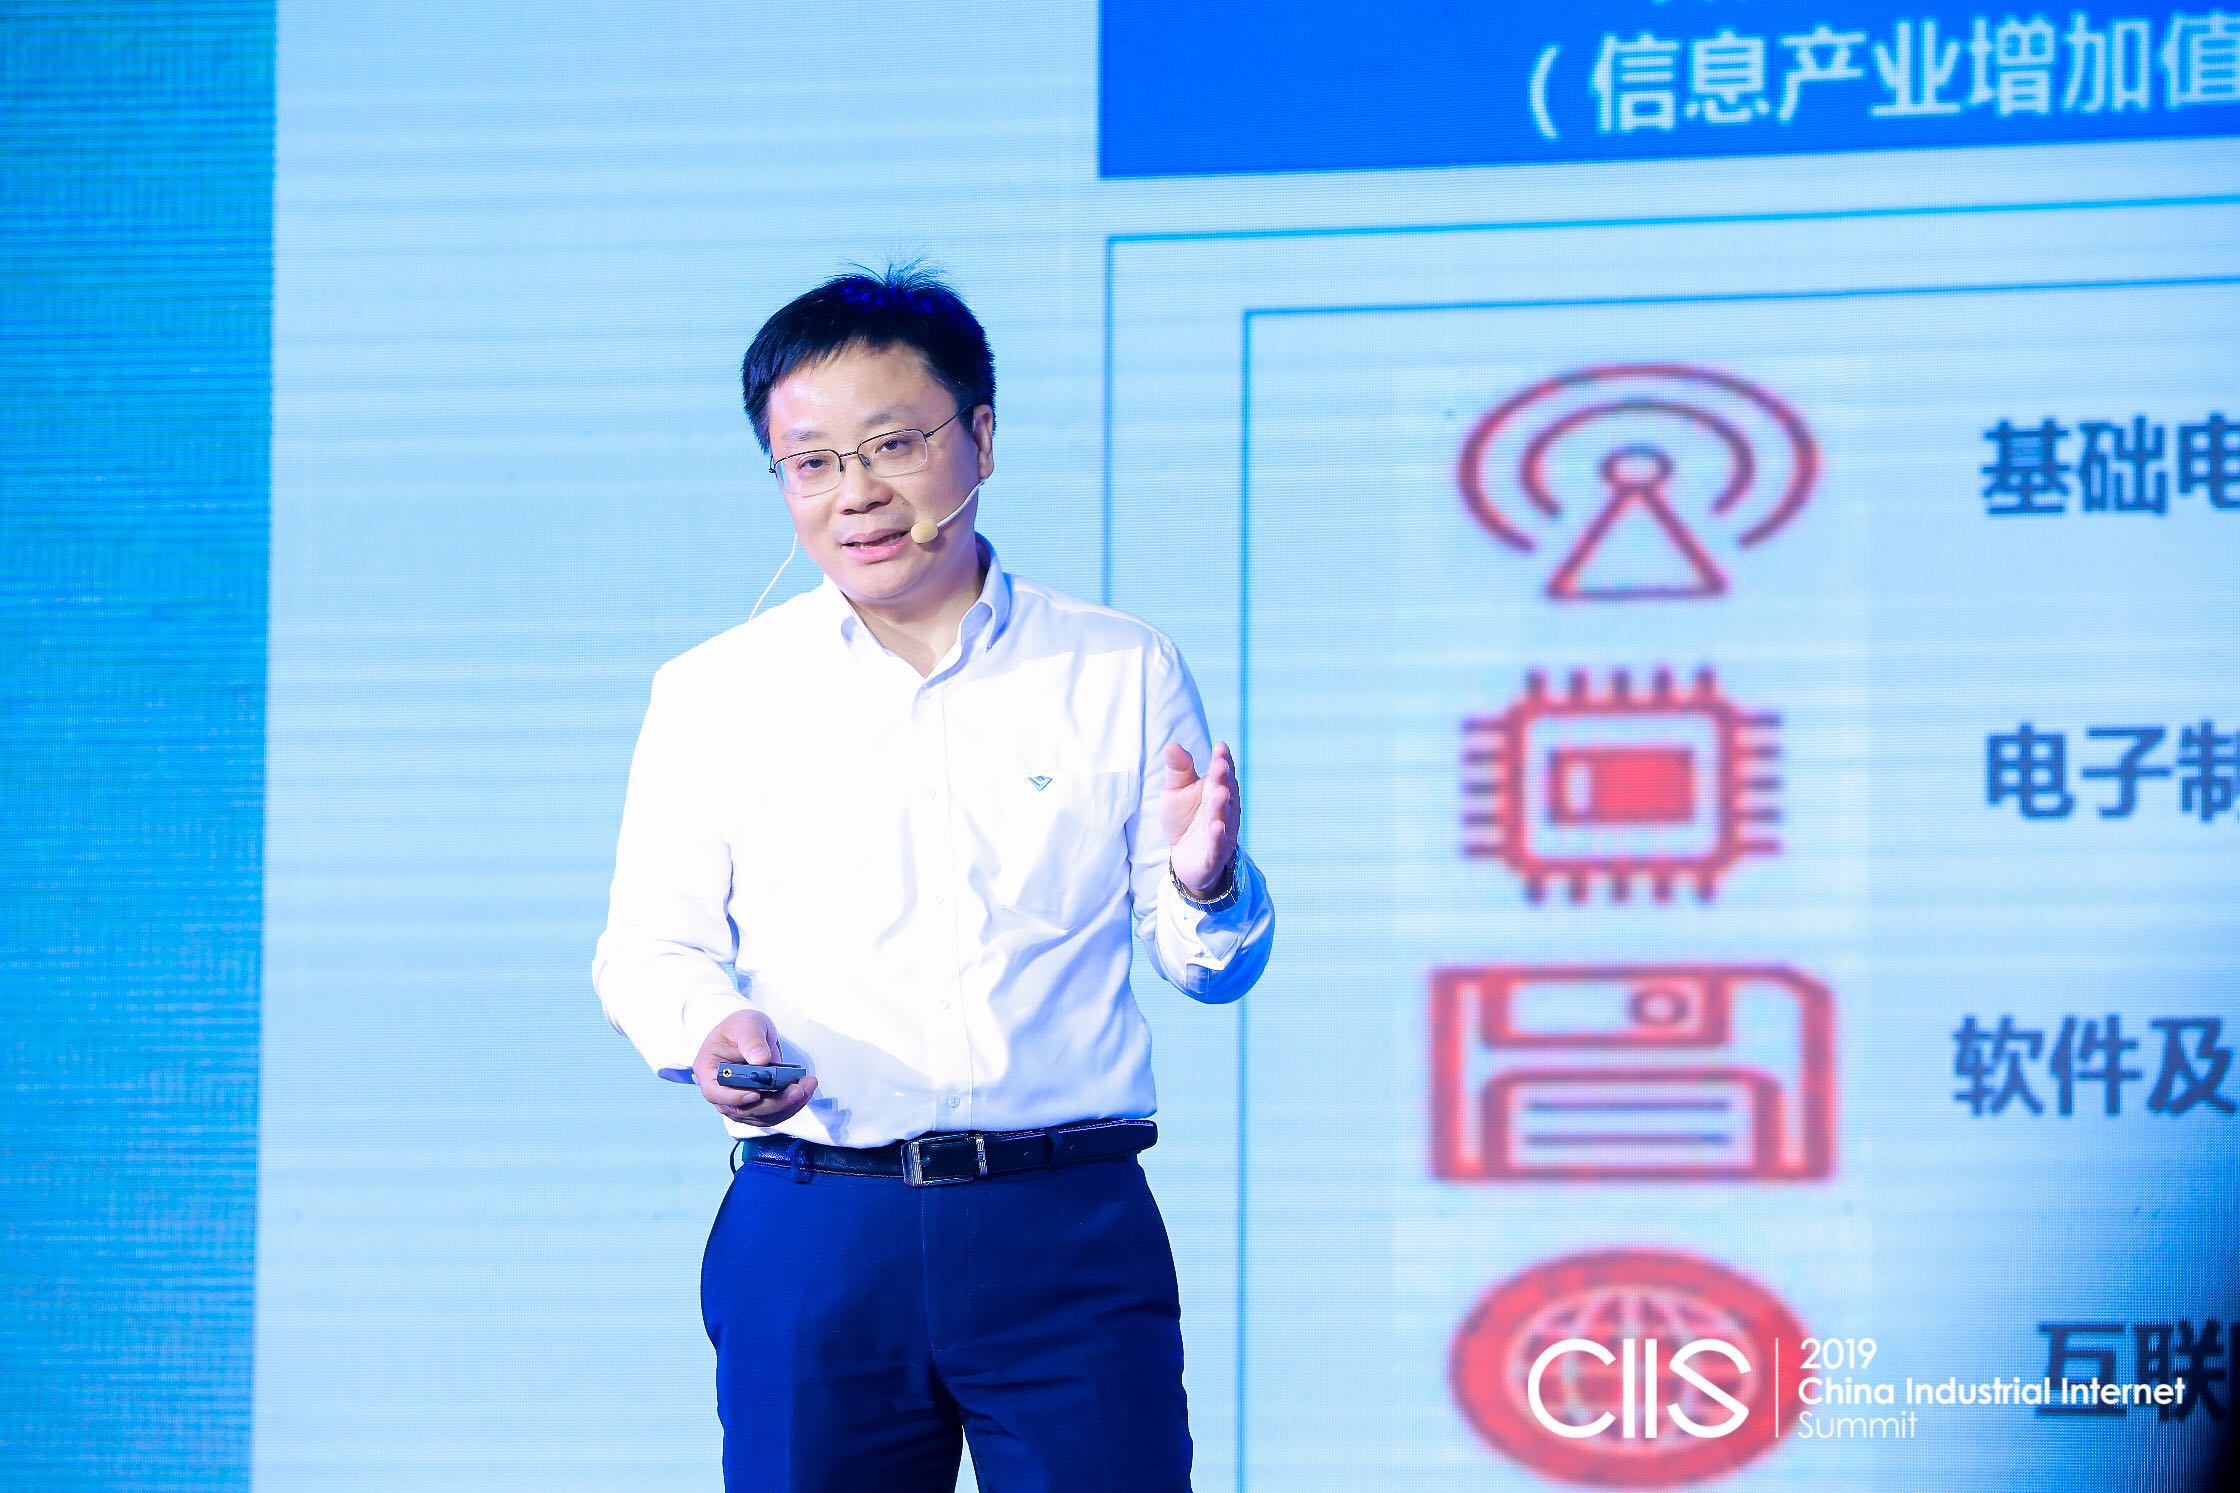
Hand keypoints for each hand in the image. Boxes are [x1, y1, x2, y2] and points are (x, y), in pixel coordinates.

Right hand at [694, 1009, 817, 1126]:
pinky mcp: (756, 1106)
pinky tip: (806, 1089)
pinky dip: (791, 1105)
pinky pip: (773, 1114)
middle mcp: (721, 1092)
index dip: (733, 1098)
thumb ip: (751, 1039)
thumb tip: (760, 1060)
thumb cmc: (742, 1027)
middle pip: (743, 1110)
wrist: (751, 1035)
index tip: (755, 1094)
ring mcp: (738, 1102)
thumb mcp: (746, 1023)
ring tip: (808, 1085)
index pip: (714, 1092)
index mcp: (709, 1070)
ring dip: (788, 1105)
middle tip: (798, 1089)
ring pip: (761, 1116)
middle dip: (774, 1103)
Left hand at [1161, 740, 1240, 895]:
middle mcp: (1225, 809)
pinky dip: (1219, 837)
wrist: (1183, 855)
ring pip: (1224, 818)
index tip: (1220, 747)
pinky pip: (1218, 846)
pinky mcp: (1214, 854)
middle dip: (1223, 780)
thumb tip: (1171, 745)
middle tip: (1220, 766)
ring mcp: (1223, 832)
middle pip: (1226, 792)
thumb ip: (1178, 770)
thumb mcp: (1176, 790)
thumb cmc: (1184, 817)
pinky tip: (1218, 827)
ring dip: (1222, 806)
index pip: (1223, 772)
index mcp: (1217, 789)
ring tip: (1220, 793)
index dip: (1223, 760)